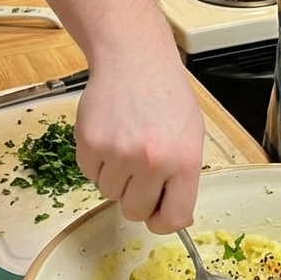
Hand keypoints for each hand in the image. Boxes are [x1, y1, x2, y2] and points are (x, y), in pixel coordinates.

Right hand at [73, 53, 205, 232]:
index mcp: (184, 161)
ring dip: (116, 177)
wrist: (134, 58)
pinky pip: (89, 174)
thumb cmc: (166, 94)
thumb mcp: (191, 134)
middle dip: (137, 197)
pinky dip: (97, 161)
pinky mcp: (89, 143)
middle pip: (136, 212)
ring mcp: (118, 153)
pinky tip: (110, 135)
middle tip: (141, 169)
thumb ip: (183, 177)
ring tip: (126, 143)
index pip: (173, 219)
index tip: (158, 213)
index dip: (163, 221)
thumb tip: (173, 216)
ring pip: (109, 194)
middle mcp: (152, 161)